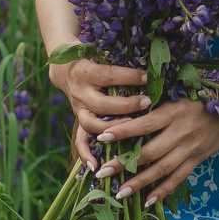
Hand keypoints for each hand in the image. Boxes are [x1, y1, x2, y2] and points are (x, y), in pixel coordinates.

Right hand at [52, 56, 147, 171]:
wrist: (65, 68)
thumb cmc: (93, 59)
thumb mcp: (103, 54)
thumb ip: (122, 61)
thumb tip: (153, 64)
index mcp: (86, 72)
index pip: (109, 75)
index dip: (129, 77)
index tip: (148, 77)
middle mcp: (80, 92)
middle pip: (102, 104)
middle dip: (126, 106)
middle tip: (147, 103)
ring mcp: (78, 109)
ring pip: (91, 124)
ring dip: (111, 130)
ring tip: (130, 130)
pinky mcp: (79, 120)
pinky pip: (79, 140)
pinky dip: (86, 154)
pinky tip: (95, 165)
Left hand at [95, 98, 218, 205]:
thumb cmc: (201, 95)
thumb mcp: (179, 92)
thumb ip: (156, 101)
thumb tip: (125, 106)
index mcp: (174, 112)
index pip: (144, 124)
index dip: (123, 131)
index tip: (102, 137)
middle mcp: (182, 133)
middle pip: (149, 152)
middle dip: (124, 164)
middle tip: (102, 173)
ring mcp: (190, 149)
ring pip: (162, 170)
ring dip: (140, 183)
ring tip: (120, 193)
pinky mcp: (197, 159)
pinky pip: (178, 178)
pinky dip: (163, 190)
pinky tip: (148, 201)